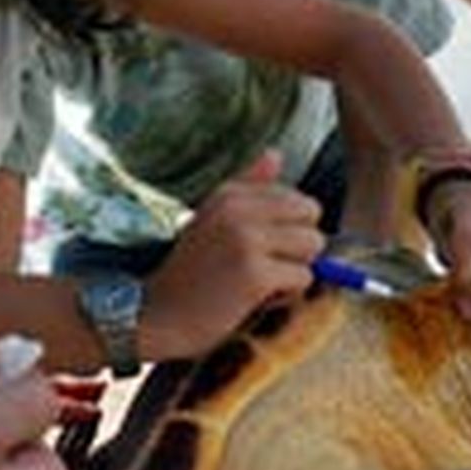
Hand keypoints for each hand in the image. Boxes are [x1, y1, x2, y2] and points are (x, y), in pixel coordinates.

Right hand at [145, 152, 323, 358]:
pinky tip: (255, 299)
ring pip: (313, 245)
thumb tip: (276, 153)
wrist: (156, 316)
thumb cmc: (190, 273)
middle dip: (299, 245)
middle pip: (311, 216)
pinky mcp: (255, 275)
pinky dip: (287, 294)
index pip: (296, 198)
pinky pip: (303, 277)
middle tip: (265, 264)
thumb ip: (249, 186)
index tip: (256, 248)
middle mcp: (238, 209)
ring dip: (294, 269)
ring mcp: (247, 241)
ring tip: (259, 281)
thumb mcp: (213, 218)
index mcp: (229, 193)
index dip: (287, 229)